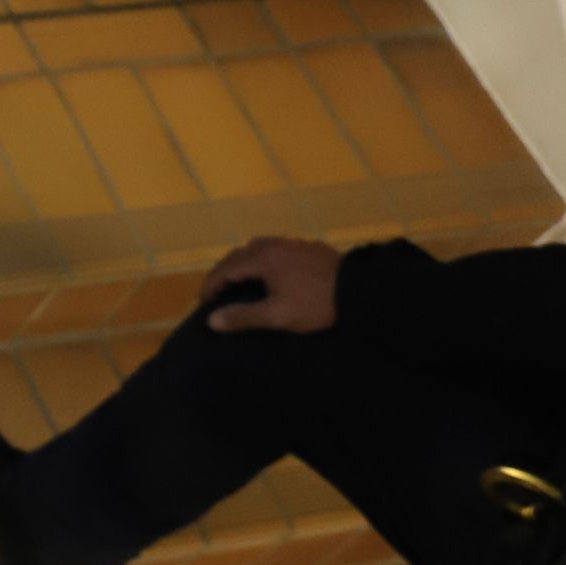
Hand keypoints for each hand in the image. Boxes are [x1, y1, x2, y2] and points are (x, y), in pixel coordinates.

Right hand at [199, 236, 337, 332]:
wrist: (362, 289)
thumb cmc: (317, 304)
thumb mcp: (278, 316)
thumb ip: (243, 317)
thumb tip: (212, 320)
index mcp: (263, 258)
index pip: (225, 269)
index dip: (210, 286)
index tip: (203, 304)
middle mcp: (275, 245)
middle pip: (239, 254)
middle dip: (223, 272)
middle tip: (217, 292)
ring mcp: (294, 243)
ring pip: (258, 247)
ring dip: (243, 262)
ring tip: (241, 280)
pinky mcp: (310, 248)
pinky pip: (277, 249)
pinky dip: (263, 259)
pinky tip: (273, 273)